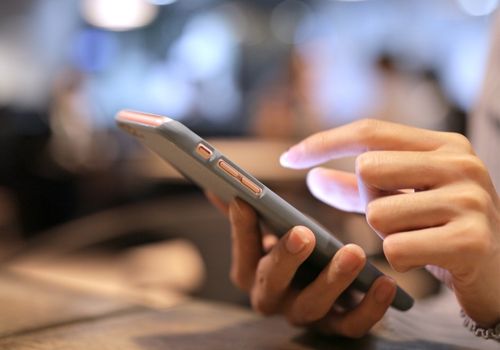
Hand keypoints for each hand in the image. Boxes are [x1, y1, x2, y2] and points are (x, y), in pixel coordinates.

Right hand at [206, 193, 396, 337]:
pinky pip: (352, 326)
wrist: (326, 288)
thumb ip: (249, 213)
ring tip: (354, 253)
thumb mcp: (270, 233)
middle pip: (271, 284)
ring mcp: (305, 315)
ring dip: (333, 281)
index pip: (242, 251)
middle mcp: (273, 298)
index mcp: (252, 272)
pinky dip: (370, 309)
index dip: (241, 229)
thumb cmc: (294, 253)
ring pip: (312, 307)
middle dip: (285, 259)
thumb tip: (216, 186)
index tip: (244, 199)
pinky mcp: (337, 327)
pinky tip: (387, 282)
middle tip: (302, 232)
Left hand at [280, 119, 499, 326]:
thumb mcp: (400, 199)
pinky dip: (399, 261)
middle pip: (368, 169)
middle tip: (397, 216)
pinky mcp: (470, 241)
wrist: (498, 272)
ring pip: (378, 214)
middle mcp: (461, 163)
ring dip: (385, 234)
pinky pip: (396, 250)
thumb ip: (356, 189)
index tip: (287, 158)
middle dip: (368, 200)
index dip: (324, 142)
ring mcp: (470, 200)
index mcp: (444, 144)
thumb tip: (312, 177)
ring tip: (417, 238)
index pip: (369, 131)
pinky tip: (425, 259)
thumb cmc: (440, 229)